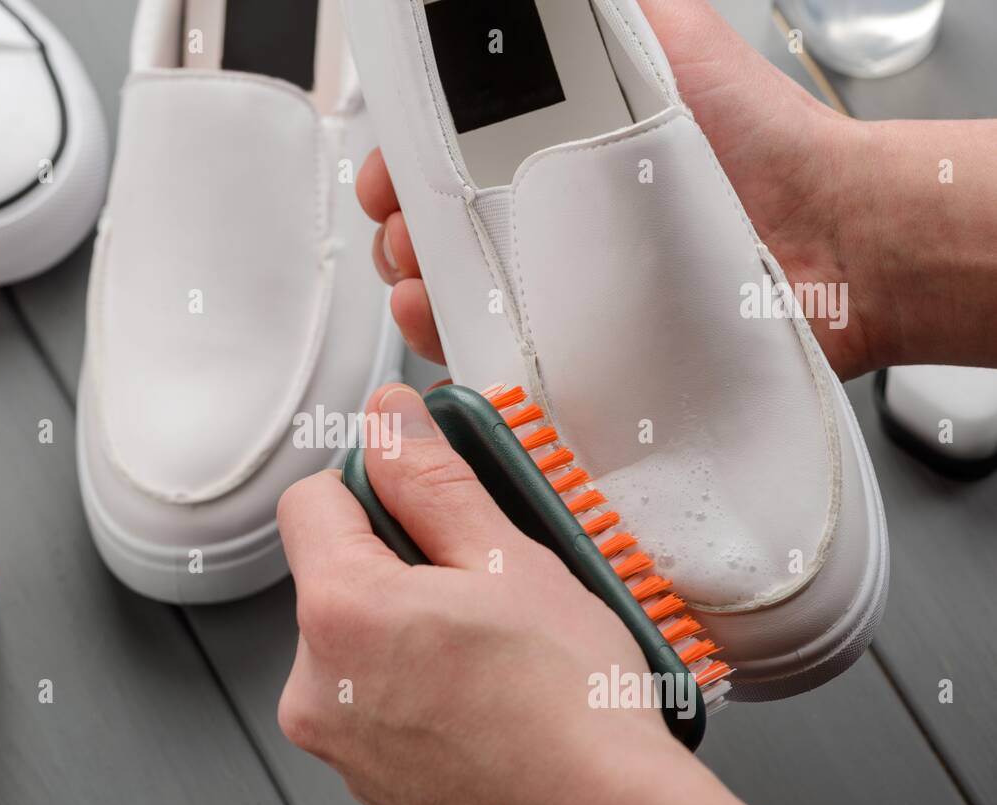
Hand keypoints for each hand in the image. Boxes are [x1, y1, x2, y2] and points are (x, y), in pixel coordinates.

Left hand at [277, 384, 824, 804]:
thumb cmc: (570, 711)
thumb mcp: (507, 558)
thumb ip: (433, 478)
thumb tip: (391, 419)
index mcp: (338, 614)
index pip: (311, 500)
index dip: (373, 483)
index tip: (424, 494)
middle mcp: (317, 685)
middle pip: (334, 572)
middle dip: (400, 559)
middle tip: (480, 576)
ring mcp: (339, 741)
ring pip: (358, 637)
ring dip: (411, 622)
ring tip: (492, 642)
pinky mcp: (368, 777)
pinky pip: (375, 697)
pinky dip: (416, 680)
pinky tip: (483, 688)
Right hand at [361, 0, 872, 379]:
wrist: (829, 237)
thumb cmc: (757, 138)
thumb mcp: (664, 36)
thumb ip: (599, 13)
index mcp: (551, 145)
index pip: (446, 156)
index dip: (404, 161)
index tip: (393, 167)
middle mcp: (548, 217)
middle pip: (434, 226)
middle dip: (398, 223)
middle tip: (407, 220)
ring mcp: (559, 286)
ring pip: (450, 291)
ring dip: (411, 281)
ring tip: (420, 271)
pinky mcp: (577, 348)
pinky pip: (493, 354)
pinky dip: (447, 342)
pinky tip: (439, 319)